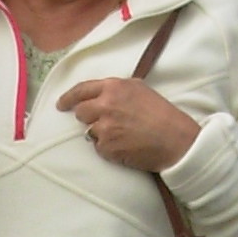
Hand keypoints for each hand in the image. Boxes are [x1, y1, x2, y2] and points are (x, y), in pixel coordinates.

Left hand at [54, 76, 202, 172]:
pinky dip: (109, 149)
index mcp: (114, 87)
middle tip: (104, 123)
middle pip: (81, 112)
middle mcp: (106, 105)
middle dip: (89, 118)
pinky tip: (126, 146)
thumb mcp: (141, 90)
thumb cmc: (163, 115)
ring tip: (123, 135)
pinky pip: (99, 148)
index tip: (61, 104)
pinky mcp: (107, 147)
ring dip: (101, 135)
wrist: (176, 140)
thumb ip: (117, 90)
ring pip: (89, 132)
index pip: (81, 90)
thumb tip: (101, 95)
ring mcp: (104, 127)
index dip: (68, 98)